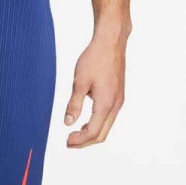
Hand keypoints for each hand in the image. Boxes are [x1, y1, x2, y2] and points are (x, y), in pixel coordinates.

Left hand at [62, 30, 126, 147]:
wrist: (111, 42)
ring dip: (91, 133)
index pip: (93, 132)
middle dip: (85, 141)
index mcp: (106, 103)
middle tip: (69, 142)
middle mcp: (115, 105)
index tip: (67, 141)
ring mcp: (118, 101)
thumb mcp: (80, 82)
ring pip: (107, 126)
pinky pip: (109, 117)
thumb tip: (68, 122)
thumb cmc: (96, 58)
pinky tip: (85, 120)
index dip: (79, 140)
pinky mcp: (118, 95)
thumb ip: (74, 104)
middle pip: (102, 134)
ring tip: (75, 133)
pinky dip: (97, 124)